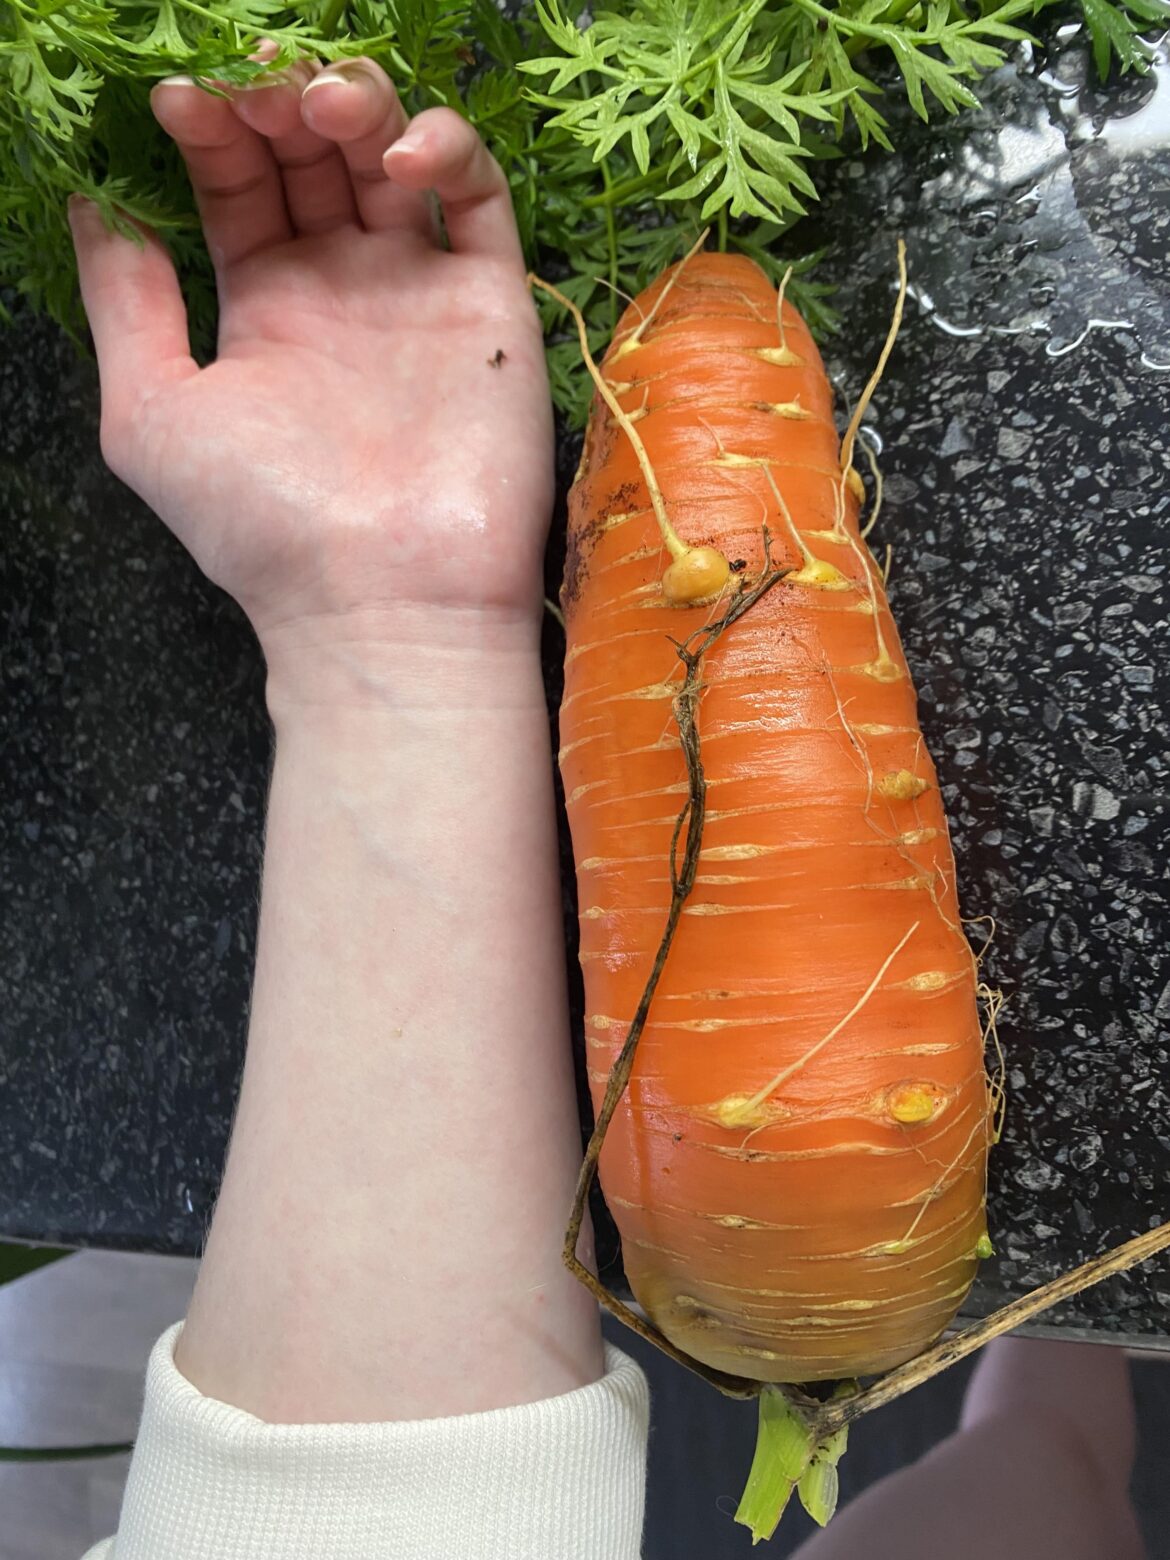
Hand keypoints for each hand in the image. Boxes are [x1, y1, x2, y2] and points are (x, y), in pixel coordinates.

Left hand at [68, 55, 553, 701]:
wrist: (383, 601)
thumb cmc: (261, 526)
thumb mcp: (151, 414)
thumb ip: (124, 299)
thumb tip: (91, 200)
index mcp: (263, 304)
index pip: (234, 180)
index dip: (208, 125)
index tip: (178, 96)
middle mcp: (341, 286)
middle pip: (311, 152)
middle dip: (276, 99)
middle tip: (253, 83)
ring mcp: (417, 289)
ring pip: (392, 155)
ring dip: (356, 103)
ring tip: (317, 103)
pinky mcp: (488, 303)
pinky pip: (480, 199)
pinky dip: (448, 151)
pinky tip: (400, 159)